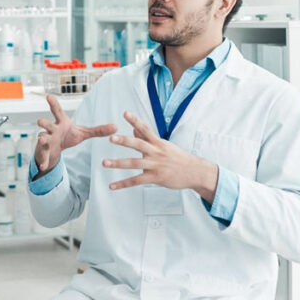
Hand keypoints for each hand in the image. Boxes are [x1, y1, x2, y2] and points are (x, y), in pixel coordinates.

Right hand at [33, 95, 115, 176]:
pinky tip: (44, 166)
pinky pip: (44, 157)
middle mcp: (52, 130)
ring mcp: (47, 141)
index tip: (48, 96)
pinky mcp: (44, 153)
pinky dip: (44, 161)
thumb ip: (98, 130)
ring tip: (41, 139)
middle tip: (40, 121)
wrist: (55, 149)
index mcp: (61, 123)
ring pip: (43, 138)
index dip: (53, 104)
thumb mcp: (83, 133)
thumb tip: (116, 127)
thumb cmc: (67, 136)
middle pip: (47, 125)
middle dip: (44, 123)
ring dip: (42, 139)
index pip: (57, 112)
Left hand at [103, 112, 218, 199]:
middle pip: (138, 144)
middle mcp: (156, 152)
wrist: (194, 172)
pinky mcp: (155, 177)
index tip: (125, 113)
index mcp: (158, 143)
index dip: (135, 120)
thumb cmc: (179, 158)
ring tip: (104, 162)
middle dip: (124, 141)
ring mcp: (156, 165)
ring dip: (118, 163)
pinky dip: (123, 184)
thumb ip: (147, 138)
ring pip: (134, 163)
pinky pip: (136, 181)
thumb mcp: (164, 145)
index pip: (145, 129)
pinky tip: (112, 186)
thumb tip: (134, 128)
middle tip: (111, 137)